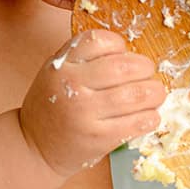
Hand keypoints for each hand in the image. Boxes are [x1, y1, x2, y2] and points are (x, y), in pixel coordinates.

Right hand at [17, 28, 166, 177]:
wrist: (34, 147)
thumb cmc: (52, 106)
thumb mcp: (55, 72)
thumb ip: (83, 58)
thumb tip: (130, 53)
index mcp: (62, 65)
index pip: (100, 41)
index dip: (119, 45)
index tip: (123, 55)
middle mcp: (72, 86)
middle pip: (125, 66)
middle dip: (145, 68)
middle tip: (147, 74)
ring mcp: (86, 113)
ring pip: (137, 94)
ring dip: (154, 93)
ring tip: (154, 94)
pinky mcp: (100, 137)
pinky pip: (139, 122)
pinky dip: (151, 117)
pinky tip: (148, 115)